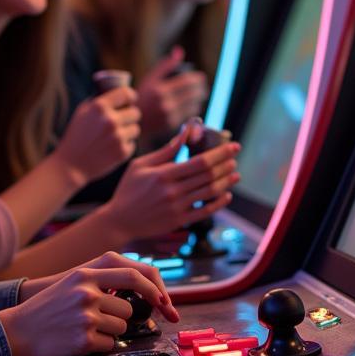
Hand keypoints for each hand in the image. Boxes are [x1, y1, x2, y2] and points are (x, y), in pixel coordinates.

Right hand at [0, 253, 179, 355]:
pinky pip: (110, 345)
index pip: (133, 276)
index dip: (153, 289)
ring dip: (110, 332)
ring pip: (121, 328)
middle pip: (129, 309)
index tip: (162, 300)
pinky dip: (100, 346)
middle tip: (102, 320)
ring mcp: (86, 317)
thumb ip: (102, 280)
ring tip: (85, 329)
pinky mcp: (84, 340)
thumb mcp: (72, 282)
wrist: (18, 331)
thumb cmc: (48, 308)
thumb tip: (140, 286)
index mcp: (85, 275)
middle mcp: (87, 293)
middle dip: (121, 317)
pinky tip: (80, 340)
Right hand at [54, 87, 140, 184]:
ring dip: (129, 131)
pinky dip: (125, 145)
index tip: (131, 100)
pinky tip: (111, 148)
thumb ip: (99, 101)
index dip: (130, 96)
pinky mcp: (123, 152)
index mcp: (100, 107)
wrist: (70, 165)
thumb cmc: (76, 136)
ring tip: (115, 136)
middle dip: (130, 116)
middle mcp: (110, 120)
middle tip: (122, 121)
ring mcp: (118, 137)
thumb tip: (117, 93)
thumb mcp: (82, 112)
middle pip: (135, 112)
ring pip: (136, 128)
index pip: (126, 93)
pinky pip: (132, 143)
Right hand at [102, 123, 239, 241]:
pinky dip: (219, 203)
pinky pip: (205, 212)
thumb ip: (166, 151)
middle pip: (208, 175)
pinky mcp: (179, 222)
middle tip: (235, 156)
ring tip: (235, 173)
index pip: (199, 161)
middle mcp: (172, 191)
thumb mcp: (141, 165)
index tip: (232, 146)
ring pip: (209, 192)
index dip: (219, 153)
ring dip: (225, 181)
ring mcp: (177, 208)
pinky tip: (226, 194)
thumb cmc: (128, 189)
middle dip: (225, 164)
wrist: (119, 221)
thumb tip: (185, 134)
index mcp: (163, 174)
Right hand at [137, 47, 208, 138]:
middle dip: (202, 88)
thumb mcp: (150, 79)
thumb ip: (165, 65)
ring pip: (194, 104)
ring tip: (199, 94)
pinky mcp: (172, 125)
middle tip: (203, 86)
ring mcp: (169, 115)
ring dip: (199, 99)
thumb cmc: (143, 96)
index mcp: (160, 89)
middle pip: (193, 93)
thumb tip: (180, 50)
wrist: (135, 120)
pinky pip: (189, 114)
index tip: (201, 77)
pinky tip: (192, 105)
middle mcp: (165, 103)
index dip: (197, 78)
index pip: (187, 81)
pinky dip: (193, 108)